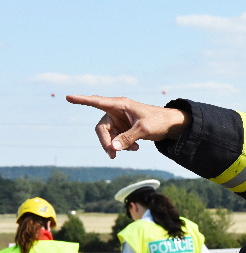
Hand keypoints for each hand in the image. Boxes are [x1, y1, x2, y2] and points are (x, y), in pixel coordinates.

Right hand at [65, 95, 189, 158]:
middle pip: (101, 128)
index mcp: (120, 104)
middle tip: (113, 155)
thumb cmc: (159, 121)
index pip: (97, 102)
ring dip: (118, 146)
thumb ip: (128, 138)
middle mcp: (116, 111)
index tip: (68, 97)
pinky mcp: (123, 129)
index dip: (82, 100)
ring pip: (109, 137)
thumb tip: (112, 149)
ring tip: (134, 150)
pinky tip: (137, 148)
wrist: (171, 125)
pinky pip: (116, 140)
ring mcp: (119, 121)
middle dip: (106, 142)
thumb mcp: (144, 130)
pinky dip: (124, 146)